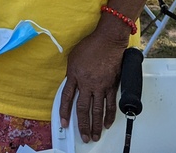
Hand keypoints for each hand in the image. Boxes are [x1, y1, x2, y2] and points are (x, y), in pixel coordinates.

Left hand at [59, 23, 126, 141]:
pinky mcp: (112, 85)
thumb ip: (71, 73)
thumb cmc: (91, 45)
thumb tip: (70, 83)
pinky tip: (108, 123)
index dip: (64, 112)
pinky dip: (109, 115)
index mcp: (74, 76)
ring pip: (97, 110)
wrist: (108, 39)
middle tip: (83, 136)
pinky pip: (110, 104)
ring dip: (95, 125)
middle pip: (83, 109)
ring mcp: (100, 85)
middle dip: (82, 125)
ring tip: (95, 135)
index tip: (64, 122)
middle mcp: (87, 83)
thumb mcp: (73, 57)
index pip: (67, 98)